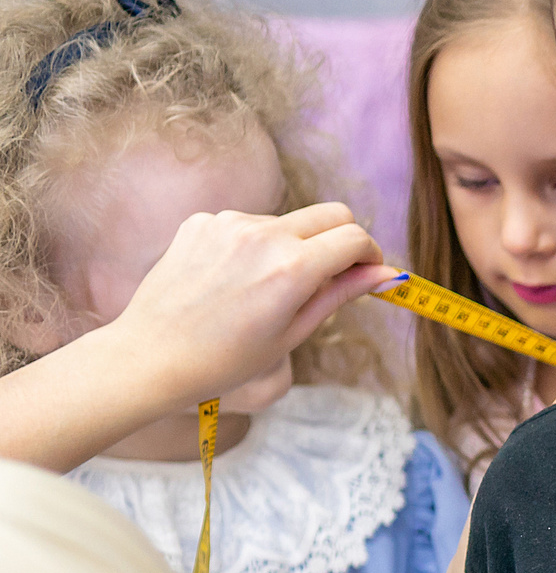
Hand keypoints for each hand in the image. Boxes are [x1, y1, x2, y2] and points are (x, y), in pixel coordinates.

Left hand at [111, 203, 395, 406]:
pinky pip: (249, 224)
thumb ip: (341, 293)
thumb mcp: (294, 332)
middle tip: (333, 275)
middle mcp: (263, 234)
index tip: (368, 273)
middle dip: (343, 240)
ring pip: (289, 221)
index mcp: (292, 268)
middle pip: (331, 214)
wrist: (152, 355)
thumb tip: (386, 273)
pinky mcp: (202, 221)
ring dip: (294, 246)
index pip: (355, 238)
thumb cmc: (226, 359)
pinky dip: (255, 246)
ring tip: (267, 289)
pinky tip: (234, 279)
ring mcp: (228, 222)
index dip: (371, 255)